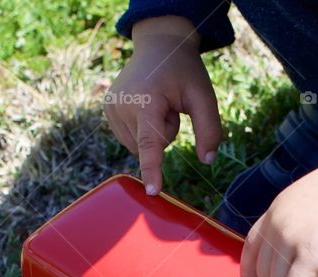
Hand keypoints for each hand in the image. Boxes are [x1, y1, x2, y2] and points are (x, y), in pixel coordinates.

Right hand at [105, 16, 221, 193]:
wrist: (158, 44)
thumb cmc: (184, 71)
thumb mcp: (204, 95)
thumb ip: (210, 128)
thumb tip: (208, 160)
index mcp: (147, 99)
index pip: (150, 141)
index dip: (152, 168)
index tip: (152, 190)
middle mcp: (122, 104)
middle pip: (151, 146)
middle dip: (165, 132)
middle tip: (168, 103)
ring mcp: (110, 107)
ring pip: (138, 146)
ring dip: (153, 132)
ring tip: (157, 103)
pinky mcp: (107, 110)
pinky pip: (130, 139)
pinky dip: (142, 130)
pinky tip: (146, 106)